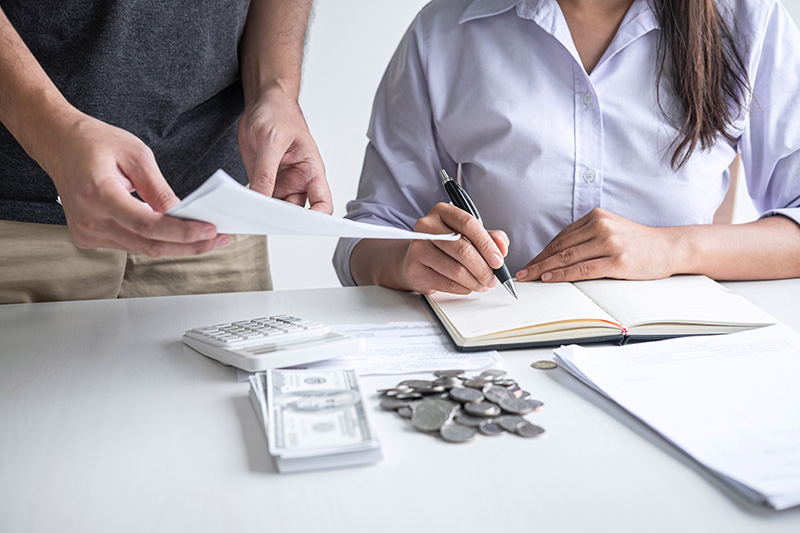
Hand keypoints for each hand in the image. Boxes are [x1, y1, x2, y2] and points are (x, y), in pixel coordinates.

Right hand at [44, 113, 226, 256]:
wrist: (58, 143)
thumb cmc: (94, 142)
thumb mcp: (136, 154)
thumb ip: (159, 188)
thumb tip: (183, 213)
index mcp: (98, 195)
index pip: (148, 226)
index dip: (183, 232)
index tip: (211, 230)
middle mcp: (89, 220)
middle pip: (148, 245)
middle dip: (189, 245)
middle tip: (218, 239)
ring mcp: (86, 232)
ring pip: (142, 249)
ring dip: (177, 245)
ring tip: (206, 237)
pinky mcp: (88, 237)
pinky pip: (131, 245)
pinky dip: (157, 242)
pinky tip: (178, 235)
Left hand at [238, 85, 332, 213]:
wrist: (263, 102)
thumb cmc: (278, 113)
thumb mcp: (271, 141)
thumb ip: (266, 171)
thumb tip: (260, 199)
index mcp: (311, 170)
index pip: (322, 203)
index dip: (317, 219)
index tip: (302, 225)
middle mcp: (298, 181)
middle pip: (296, 212)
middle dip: (283, 219)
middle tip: (266, 223)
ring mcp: (281, 182)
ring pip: (276, 209)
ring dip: (264, 213)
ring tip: (250, 215)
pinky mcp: (264, 181)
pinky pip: (259, 199)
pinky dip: (251, 204)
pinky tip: (240, 205)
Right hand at [399, 203, 508, 294]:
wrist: (417, 259)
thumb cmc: (446, 245)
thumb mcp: (470, 235)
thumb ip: (490, 237)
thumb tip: (502, 248)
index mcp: (442, 211)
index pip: (468, 224)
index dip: (487, 245)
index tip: (498, 261)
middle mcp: (427, 226)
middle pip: (462, 250)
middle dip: (483, 268)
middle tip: (493, 279)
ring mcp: (417, 248)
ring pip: (455, 270)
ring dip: (475, 281)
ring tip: (483, 284)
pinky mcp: (414, 269)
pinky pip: (446, 284)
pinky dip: (463, 288)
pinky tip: (468, 286)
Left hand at [517, 208, 680, 281]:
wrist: (670, 247)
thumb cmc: (639, 243)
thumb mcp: (612, 230)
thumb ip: (588, 237)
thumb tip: (558, 255)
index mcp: (596, 217)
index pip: (561, 237)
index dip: (541, 252)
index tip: (528, 263)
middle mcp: (601, 226)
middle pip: (560, 247)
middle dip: (537, 261)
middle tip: (522, 273)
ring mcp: (610, 243)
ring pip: (568, 257)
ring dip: (544, 269)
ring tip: (530, 278)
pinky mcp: (618, 261)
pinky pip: (583, 269)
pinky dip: (563, 274)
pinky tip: (549, 278)